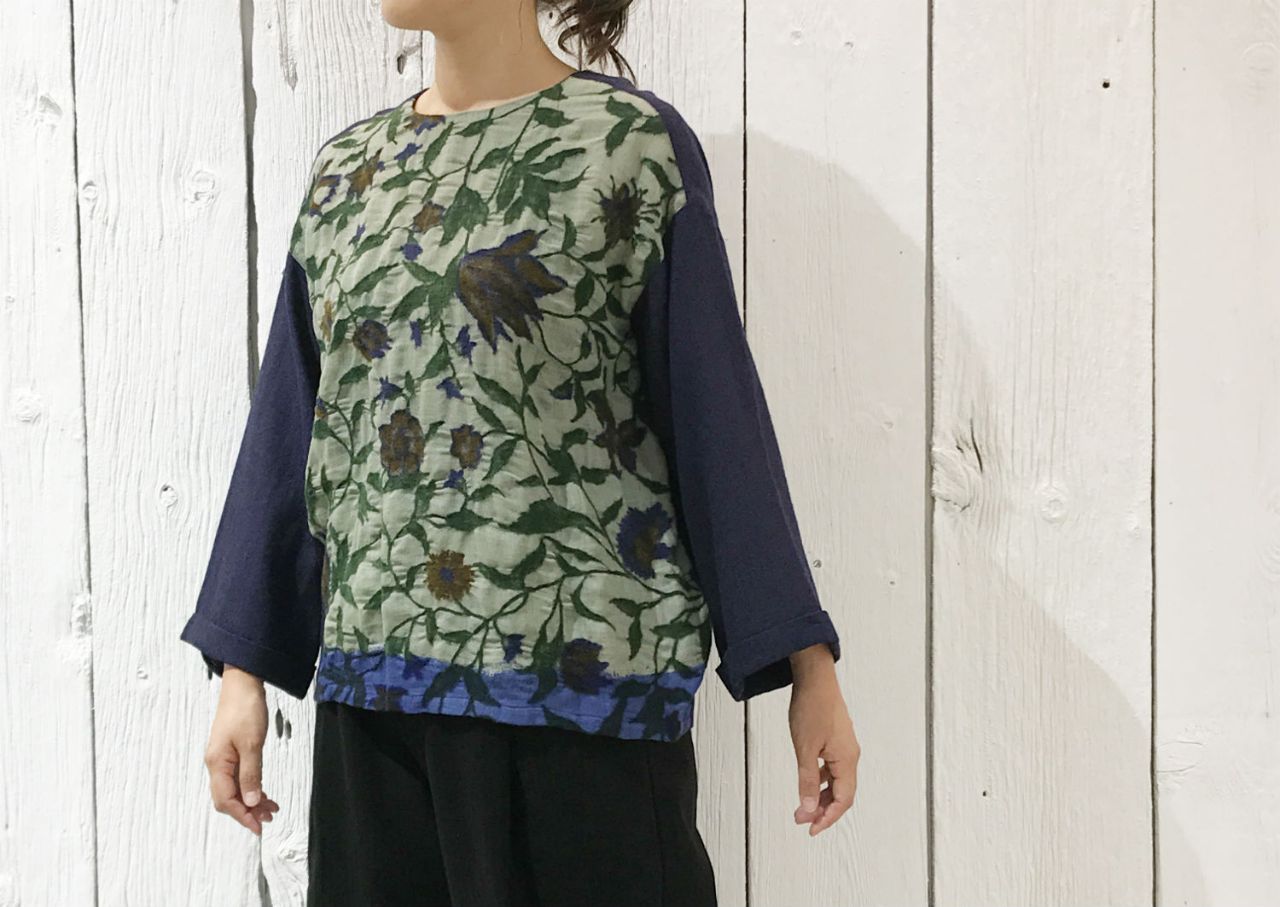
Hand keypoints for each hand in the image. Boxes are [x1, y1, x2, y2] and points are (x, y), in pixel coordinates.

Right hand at [202, 666, 279, 835]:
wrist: (243, 684)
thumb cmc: (245, 710)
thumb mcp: (252, 744)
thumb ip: (251, 774)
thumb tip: (250, 802)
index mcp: (217, 764)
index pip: (226, 800)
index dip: (242, 816)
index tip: (258, 827)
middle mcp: (216, 764)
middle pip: (229, 798)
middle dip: (248, 811)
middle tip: (269, 818)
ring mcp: (223, 758)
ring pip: (235, 788)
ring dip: (252, 800)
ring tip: (271, 808)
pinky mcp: (231, 752)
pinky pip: (239, 777)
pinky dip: (252, 786)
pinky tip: (263, 792)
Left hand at [788, 643, 858, 835]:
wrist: (815, 677)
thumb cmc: (811, 707)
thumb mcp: (804, 748)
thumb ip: (806, 780)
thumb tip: (807, 808)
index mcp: (847, 760)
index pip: (843, 800)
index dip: (827, 818)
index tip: (811, 829)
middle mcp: (850, 755)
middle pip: (842, 793)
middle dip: (823, 810)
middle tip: (803, 820)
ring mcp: (845, 746)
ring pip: (837, 781)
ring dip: (821, 795)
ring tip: (803, 804)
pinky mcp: (837, 738)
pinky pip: (833, 767)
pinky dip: (821, 779)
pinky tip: (809, 780)